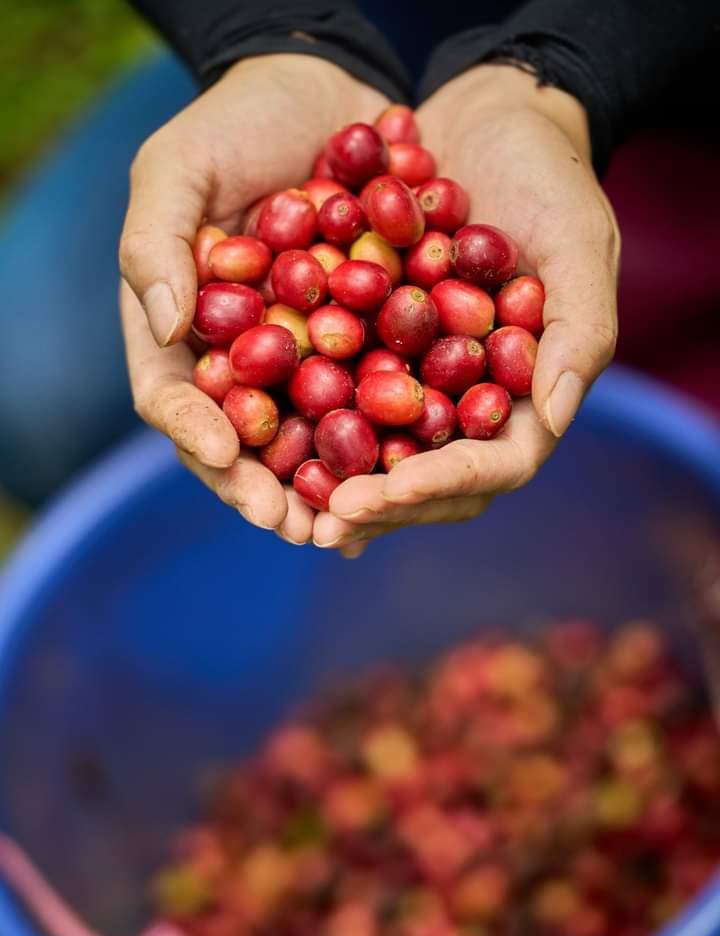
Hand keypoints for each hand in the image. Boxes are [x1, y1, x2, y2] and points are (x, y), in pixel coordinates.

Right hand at [119, 54, 386, 543]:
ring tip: (358, 523)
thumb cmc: (235, 123)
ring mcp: (306, 366)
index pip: (176, 401)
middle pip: (247, 446)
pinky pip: (381, 405)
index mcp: (185, 335)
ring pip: (314, 442)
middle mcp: (244, 365)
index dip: (197, 435)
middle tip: (299, 526)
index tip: (227, 457)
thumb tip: (167, 326)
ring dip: (335, 487)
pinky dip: (396, 440)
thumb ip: (156, 242)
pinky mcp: (369, 353)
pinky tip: (418, 472)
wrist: (328, 95)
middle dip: (270, 489)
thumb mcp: (178, 167)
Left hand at [314, 65, 618, 555]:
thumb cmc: (548, 175)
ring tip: (289, 506)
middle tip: (327, 517)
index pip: (494, 464)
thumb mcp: (577, 238)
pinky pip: (339, 402)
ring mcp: (421, 383)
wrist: (487, 117)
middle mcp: (471, 404)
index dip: (443, 484)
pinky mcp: (373, 353)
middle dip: (383, 504)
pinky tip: (259, 445)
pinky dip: (306, 428)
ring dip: (338, 487)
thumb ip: (580, 327)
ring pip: (382, 458)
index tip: (388, 490)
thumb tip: (551, 418)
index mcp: (527, 395)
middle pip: (433, 483)